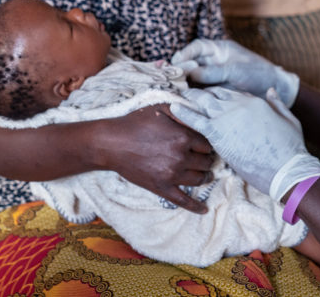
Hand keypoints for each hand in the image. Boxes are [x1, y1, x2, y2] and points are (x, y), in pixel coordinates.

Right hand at [94, 104, 215, 212]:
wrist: (112, 144)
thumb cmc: (136, 123)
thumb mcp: (162, 109)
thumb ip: (184, 111)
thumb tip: (201, 116)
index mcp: (183, 137)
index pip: (207, 144)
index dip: (207, 144)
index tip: (204, 145)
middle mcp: (181, 157)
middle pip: (206, 162)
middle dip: (207, 160)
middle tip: (205, 159)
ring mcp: (172, 175)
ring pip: (199, 179)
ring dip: (205, 176)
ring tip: (206, 174)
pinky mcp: (162, 188)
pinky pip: (183, 200)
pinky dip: (195, 206)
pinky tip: (204, 209)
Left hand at [170, 87, 319, 200]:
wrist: (285, 167)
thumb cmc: (290, 148)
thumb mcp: (289, 119)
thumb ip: (277, 103)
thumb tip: (270, 91)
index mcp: (255, 100)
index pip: (229, 92)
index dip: (216, 93)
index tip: (207, 95)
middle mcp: (238, 104)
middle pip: (212, 93)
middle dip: (199, 93)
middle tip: (185, 92)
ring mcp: (226, 116)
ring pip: (201, 101)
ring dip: (189, 98)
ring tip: (175, 96)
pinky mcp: (217, 133)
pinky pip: (194, 119)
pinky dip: (182, 112)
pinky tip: (172, 108)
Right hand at [171, 39, 299, 106]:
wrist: (274, 90)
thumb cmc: (258, 73)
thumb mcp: (235, 70)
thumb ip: (213, 72)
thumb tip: (190, 73)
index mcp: (220, 50)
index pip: (198, 47)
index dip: (186, 53)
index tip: (177, 62)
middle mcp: (214, 62)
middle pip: (191, 62)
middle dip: (180, 69)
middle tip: (172, 78)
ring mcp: (214, 76)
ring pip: (193, 78)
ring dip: (183, 83)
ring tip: (174, 89)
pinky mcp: (215, 91)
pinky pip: (200, 91)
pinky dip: (191, 94)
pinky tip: (184, 99)